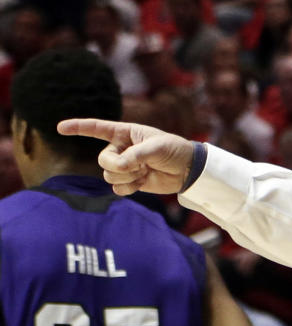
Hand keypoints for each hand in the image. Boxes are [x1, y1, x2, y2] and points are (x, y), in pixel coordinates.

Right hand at [57, 119, 194, 194]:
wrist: (188, 170)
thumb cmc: (175, 150)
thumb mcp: (157, 148)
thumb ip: (136, 155)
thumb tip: (119, 166)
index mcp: (125, 133)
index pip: (97, 128)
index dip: (78, 127)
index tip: (60, 128)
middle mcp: (121, 148)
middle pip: (102, 160)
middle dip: (117, 166)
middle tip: (137, 166)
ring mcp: (125, 166)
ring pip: (108, 175)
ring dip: (126, 177)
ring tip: (144, 171)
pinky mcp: (131, 181)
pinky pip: (117, 188)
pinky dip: (128, 188)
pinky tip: (142, 182)